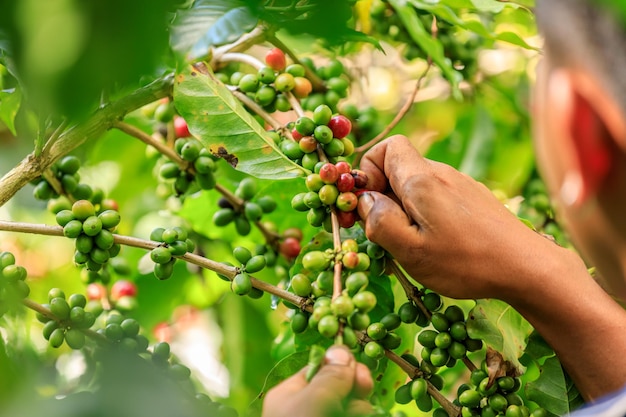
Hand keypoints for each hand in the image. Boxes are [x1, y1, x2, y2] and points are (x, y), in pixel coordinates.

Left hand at [262, 345, 373, 416]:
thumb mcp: (312, 402)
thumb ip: (329, 376)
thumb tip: (342, 349)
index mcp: (290, 393)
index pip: (322, 369)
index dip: (344, 369)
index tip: (362, 375)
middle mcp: (305, 407)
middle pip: (341, 387)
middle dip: (357, 390)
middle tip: (365, 391)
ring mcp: (320, 415)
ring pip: (352, 405)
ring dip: (361, 407)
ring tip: (360, 413)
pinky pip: (356, 413)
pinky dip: (362, 413)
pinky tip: (365, 414)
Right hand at [357, 135, 573, 301]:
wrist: (528, 267)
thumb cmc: (465, 261)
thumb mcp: (410, 251)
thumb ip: (379, 221)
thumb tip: (365, 200)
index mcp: (422, 179)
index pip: (387, 147)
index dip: (368, 171)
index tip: (368, 205)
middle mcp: (442, 174)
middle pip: (399, 170)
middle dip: (383, 198)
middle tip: (386, 235)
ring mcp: (461, 185)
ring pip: (417, 187)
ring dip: (404, 211)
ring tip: (413, 245)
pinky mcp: (473, 200)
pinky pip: (436, 199)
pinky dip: (425, 216)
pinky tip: (438, 245)